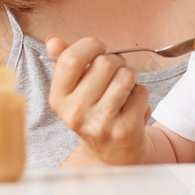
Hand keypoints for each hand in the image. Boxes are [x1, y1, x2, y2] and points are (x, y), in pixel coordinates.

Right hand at [47, 36, 150, 164]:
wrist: (111, 154)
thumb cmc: (94, 113)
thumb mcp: (75, 90)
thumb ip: (65, 63)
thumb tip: (53, 40)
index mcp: (59, 99)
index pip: (71, 59)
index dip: (91, 45)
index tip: (100, 48)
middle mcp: (76, 112)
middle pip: (106, 62)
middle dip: (118, 63)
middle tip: (115, 76)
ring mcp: (100, 123)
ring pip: (126, 75)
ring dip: (131, 78)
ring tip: (123, 90)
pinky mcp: (125, 129)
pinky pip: (141, 92)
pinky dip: (141, 94)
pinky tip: (131, 106)